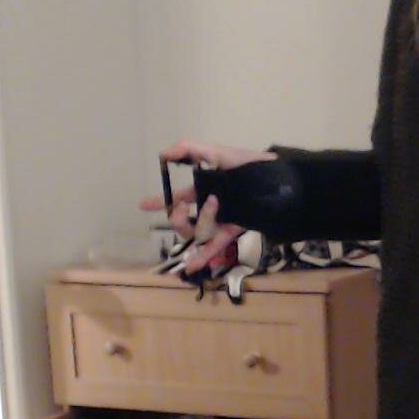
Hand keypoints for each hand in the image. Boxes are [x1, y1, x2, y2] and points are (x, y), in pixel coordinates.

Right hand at [158, 141, 274, 274]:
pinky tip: (191, 267)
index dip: (160, 202)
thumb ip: (190, 150)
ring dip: (201, 220)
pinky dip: (203, 257)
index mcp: (204, 190)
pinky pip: (214, 246)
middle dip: (176, 216)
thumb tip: (164, 153)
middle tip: (180, 206)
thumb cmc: (247, 164)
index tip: (143, 205)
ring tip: (214, 203)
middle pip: (183, 222)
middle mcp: (209, 208)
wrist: (275, 177)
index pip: (178, 199)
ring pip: (197, 232)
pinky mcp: (231, 231)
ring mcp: (219, 221)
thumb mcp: (217, 152)